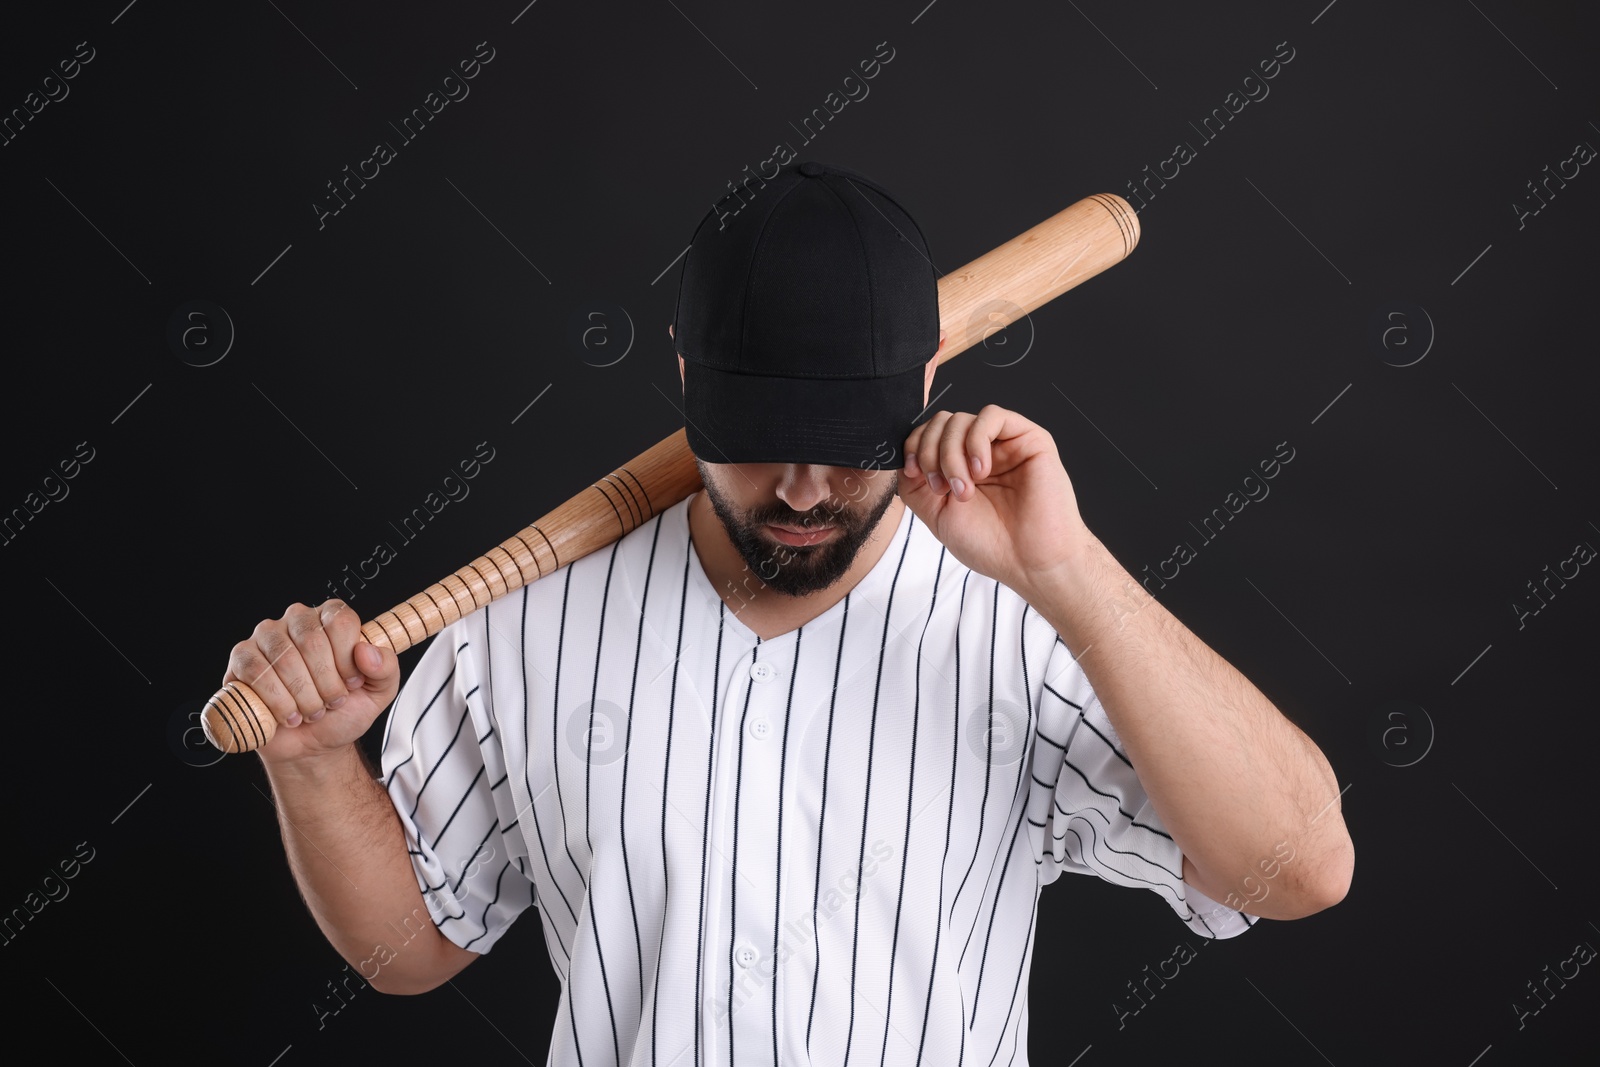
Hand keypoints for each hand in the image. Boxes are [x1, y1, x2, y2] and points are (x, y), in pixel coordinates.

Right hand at [223, 599, 400, 764]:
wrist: (312, 746)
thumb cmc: (343, 712)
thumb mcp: (378, 693)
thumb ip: (386, 668)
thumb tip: (366, 650)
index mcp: (331, 618)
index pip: (340, 621)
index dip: (348, 660)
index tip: (351, 683)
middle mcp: (297, 620)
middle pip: (312, 640)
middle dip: (326, 684)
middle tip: (330, 703)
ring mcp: (266, 637)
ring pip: (284, 659)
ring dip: (303, 696)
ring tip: (310, 711)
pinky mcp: (241, 659)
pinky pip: (255, 672)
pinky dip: (276, 701)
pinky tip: (287, 716)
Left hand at [899, 404, 1093, 596]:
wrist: (1030, 563)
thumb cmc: (991, 545)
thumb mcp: (936, 515)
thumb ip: (915, 485)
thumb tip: (902, 457)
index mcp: (958, 467)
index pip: (927, 435)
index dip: (914, 448)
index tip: (915, 475)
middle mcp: (980, 453)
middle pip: (941, 424)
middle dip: (931, 453)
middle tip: (943, 488)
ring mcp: (1003, 445)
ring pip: (961, 419)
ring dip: (951, 453)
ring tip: (965, 488)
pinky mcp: (1028, 439)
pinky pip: (992, 416)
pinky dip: (976, 440)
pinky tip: (981, 470)